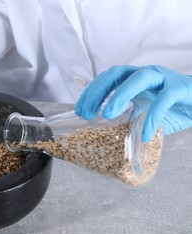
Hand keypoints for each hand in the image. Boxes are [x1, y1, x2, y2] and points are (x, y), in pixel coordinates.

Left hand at [75, 65, 191, 141]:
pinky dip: (152, 117)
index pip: (108, 78)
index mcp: (134, 79)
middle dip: (98, 91)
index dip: (91, 92)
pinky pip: (164, 100)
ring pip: (139, 79)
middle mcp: (147, 74)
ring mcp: (164, 79)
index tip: (79, 110)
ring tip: (106, 114)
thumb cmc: (173, 108)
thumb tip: (104, 133)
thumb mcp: (144, 112)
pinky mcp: (181, 88)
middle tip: (86, 112)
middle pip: (117, 73)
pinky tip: (143, 134)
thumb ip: (128, 116)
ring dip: (120, 95)